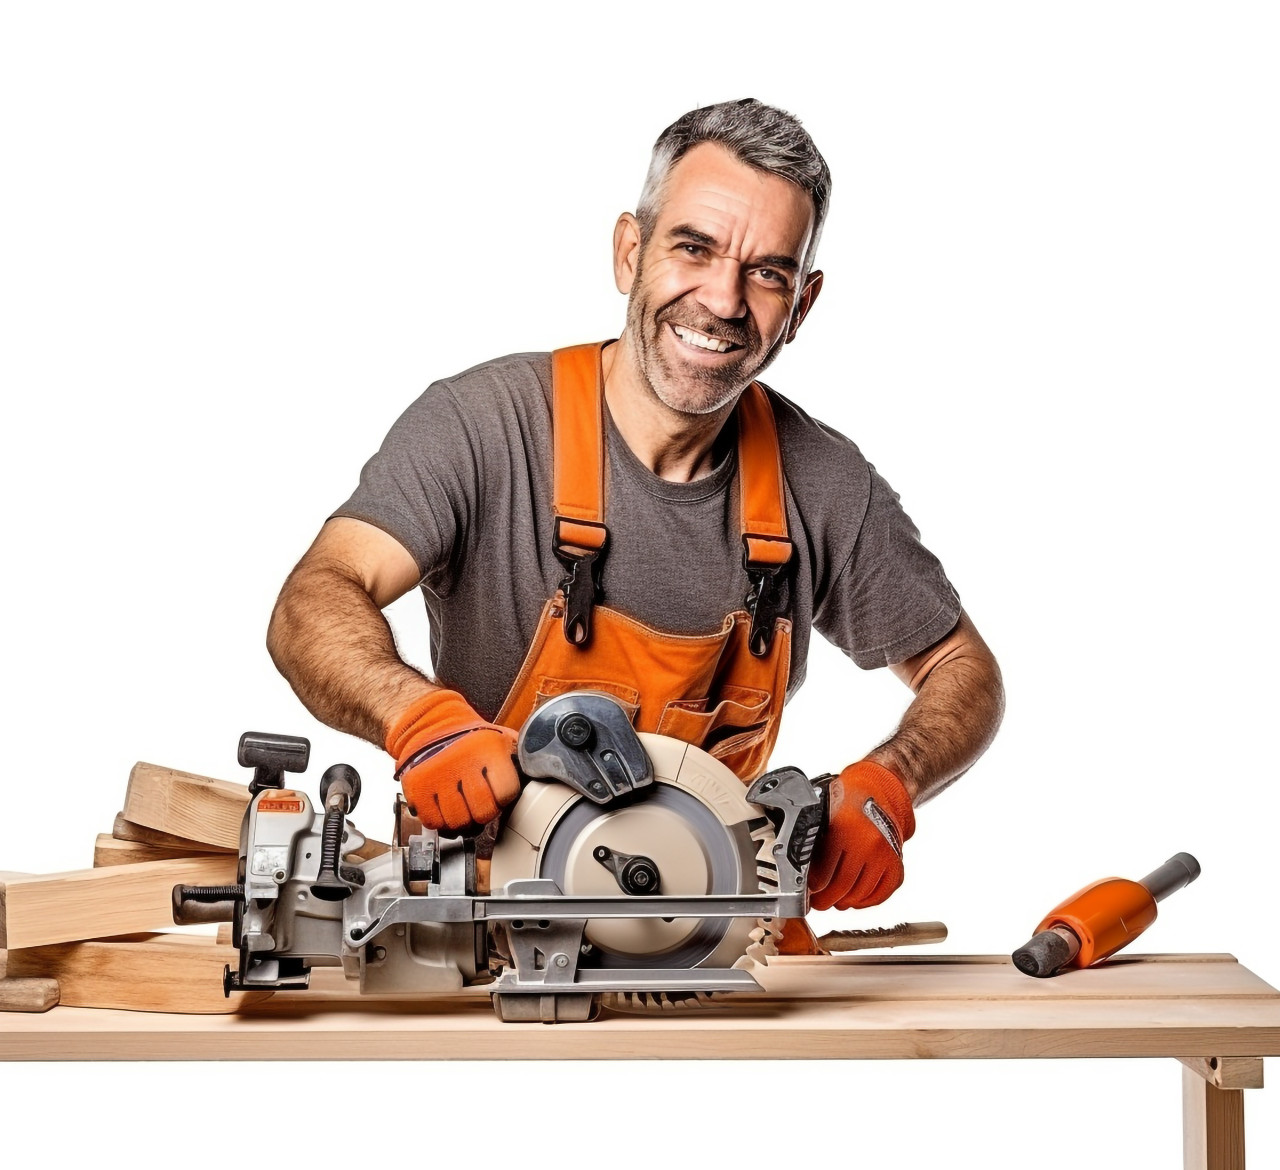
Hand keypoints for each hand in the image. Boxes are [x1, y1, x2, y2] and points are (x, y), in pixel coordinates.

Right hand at [386, 690, 521, 832]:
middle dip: (483, 812)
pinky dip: (439, 821)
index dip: (503, 798)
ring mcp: (437, 774)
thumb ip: (518, 758)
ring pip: (458, 821)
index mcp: (489, 748)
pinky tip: (443, 807)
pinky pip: (432, 822)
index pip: (507, 793)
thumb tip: (542, 772)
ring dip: (461, 819)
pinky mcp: (417, 786)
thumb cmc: (470, 738)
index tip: (498, 792)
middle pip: (483, 812)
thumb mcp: (500, 738)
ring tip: (460, 804)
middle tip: (478, 802)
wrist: (430, 724)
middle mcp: (463, 761)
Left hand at [808, 760, 914, 909]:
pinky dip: (867, 900)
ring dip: (845, 902)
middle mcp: (868, 843)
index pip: (823, 875)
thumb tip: (800, 874)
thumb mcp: (824, 816)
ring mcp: (885, 855)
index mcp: (845, 830)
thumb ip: (814, 844)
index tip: (807, 893)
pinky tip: (856, 898)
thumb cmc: (846, 801)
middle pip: (842, 888)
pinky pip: (881, 893)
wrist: (879, 790)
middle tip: (818, 903)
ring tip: (836, 900)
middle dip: (826, 900)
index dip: (812, 890)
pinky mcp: (897, 863)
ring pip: (861, 894)